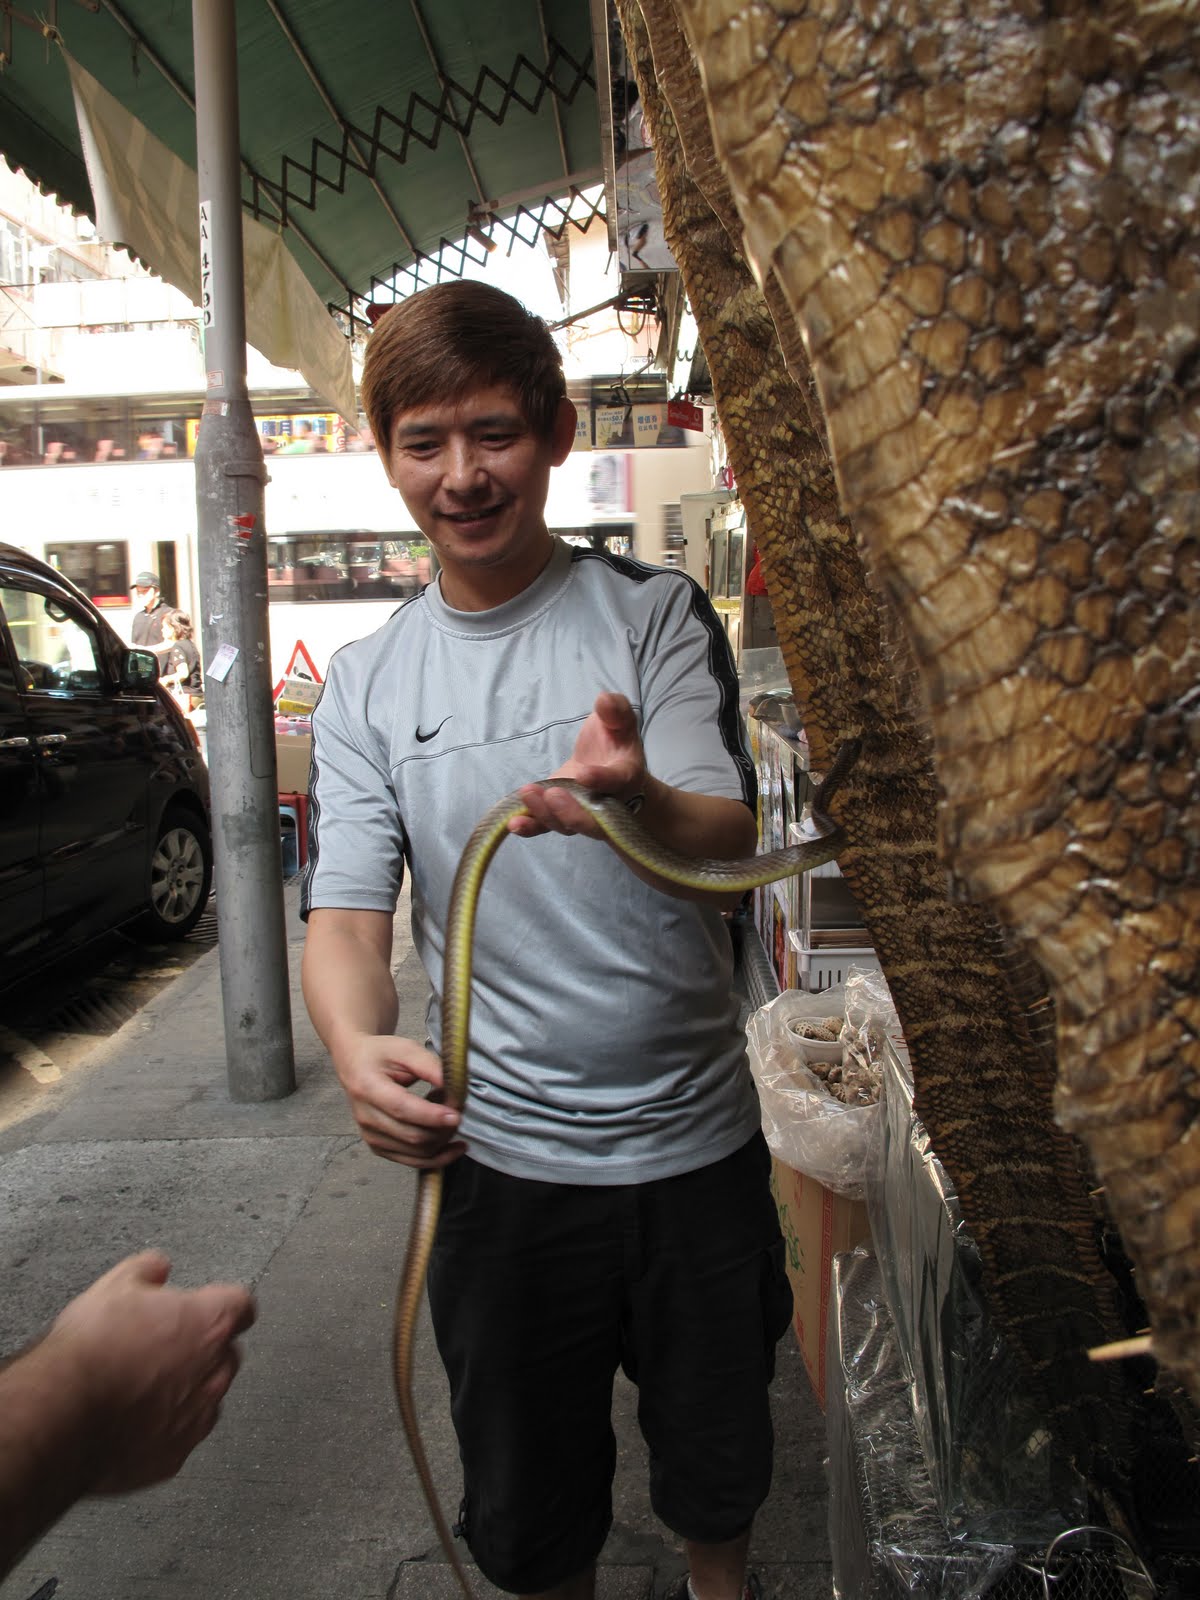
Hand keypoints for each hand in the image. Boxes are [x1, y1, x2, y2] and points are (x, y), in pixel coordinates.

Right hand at [46, 1251, 254, 1492]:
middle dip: (206, 1348)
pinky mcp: (173, 1458)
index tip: (214, 1305)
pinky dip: (167, 1428)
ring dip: (189, 1389)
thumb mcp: (115, 1286)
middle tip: (168, 1346)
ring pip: (209, 1398)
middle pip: (227, 1354)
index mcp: (209, 1325)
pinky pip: (182, 1437)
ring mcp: (196, 1420)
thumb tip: (157, 1268)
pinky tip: (137, 1421)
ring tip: (147, 1386)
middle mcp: (214, 1373)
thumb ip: (147, 1270)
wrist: (62, 1414)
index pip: (241, 1306)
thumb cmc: (92, 1351)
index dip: (225, 1303)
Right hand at [333, 1032, 464, 1167]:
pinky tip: (453, 1145)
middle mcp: (365, 1117)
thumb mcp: (406, 1049)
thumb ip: (431, 1067)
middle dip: (444, 1128)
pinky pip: (413, 1161)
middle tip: (460, 1109)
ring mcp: (370, 1136)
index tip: (456, 1114)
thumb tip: (455, 1088)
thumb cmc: (381, 1054)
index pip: (402, 1109)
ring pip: (416, 1152)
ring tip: (450, 1117)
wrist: (355, 1064)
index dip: (432, 1116)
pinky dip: (437, 1156)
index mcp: (368, 1088)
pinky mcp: (379, 1147)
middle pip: (412, 1135)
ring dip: (443, 1140)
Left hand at [509, 691, 645, 839]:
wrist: (612, 768)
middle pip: (592, 819)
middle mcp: (607, 804)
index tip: (582, 773)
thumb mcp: (620, 720)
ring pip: (566, 824)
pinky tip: (513, 823)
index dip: (601, 780)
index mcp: (625, 776)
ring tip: (527, 793)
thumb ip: (616, 709)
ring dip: (545, 814)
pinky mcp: (561, 815)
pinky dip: (531, 827)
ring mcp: (583, 814)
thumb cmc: (616, 742)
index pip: (616, 781)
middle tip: (553, 794)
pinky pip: (547, 826)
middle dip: (572, 811)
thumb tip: (604, 701)